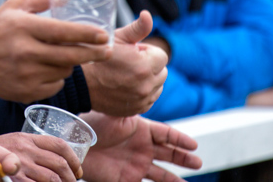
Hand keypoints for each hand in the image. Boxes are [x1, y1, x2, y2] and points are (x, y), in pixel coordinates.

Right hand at [0, 0, 111, 102]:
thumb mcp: (15, 5)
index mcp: (24, 27)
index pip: (63, 32)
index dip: (87, 34)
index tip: (104, 35)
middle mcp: (25, 52)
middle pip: (71, 56)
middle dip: (94, 54)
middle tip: (108, 51)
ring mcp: (26, 75)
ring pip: (65, 71)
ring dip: (71, 63)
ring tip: (65, 55)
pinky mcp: (26, 92)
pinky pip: (55, 85)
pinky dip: (57, 77)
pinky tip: (48, 68)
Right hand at [0, 132, 80, 181]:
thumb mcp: (12, 142)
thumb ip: (31, 147)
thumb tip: (59, 158)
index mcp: (26, 138)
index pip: (59, 145)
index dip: (74, 159)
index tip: (78, 170)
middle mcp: (24, 150)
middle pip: (59, 163)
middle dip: (71, 177)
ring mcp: (19, 166)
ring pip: (52, 179)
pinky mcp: (16, 180)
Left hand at [78, 113, 200, 181]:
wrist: (74, 145)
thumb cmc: (92, 125)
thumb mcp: (115, 115)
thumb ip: (133, 111)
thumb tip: (148, 99)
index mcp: (141, 130)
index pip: (167, 134)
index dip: (180, 140)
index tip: (194, 145)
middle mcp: (142, 148)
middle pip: (169, 154)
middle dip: (183, 159)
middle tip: (197, 163)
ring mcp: (136, 165)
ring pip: (162, 174)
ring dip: (175, 179)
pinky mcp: (127, 179)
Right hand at [82, 11, 168, 115]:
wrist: (81, 84)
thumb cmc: (96, 57)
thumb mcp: (115, 38)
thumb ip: (137, 28)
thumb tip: (147, 15)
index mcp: (144, 65)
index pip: (161, 55)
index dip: (146, 51)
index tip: (131, 52)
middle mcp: (146, 85)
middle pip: (162, 71)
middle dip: (150, 65)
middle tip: (129, 63)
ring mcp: (142, 99)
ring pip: (158, 86)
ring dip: (148, 79)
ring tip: (128, 74)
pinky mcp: (138, 109)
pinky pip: (151, 99)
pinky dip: (143, 92)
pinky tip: (127, 86)